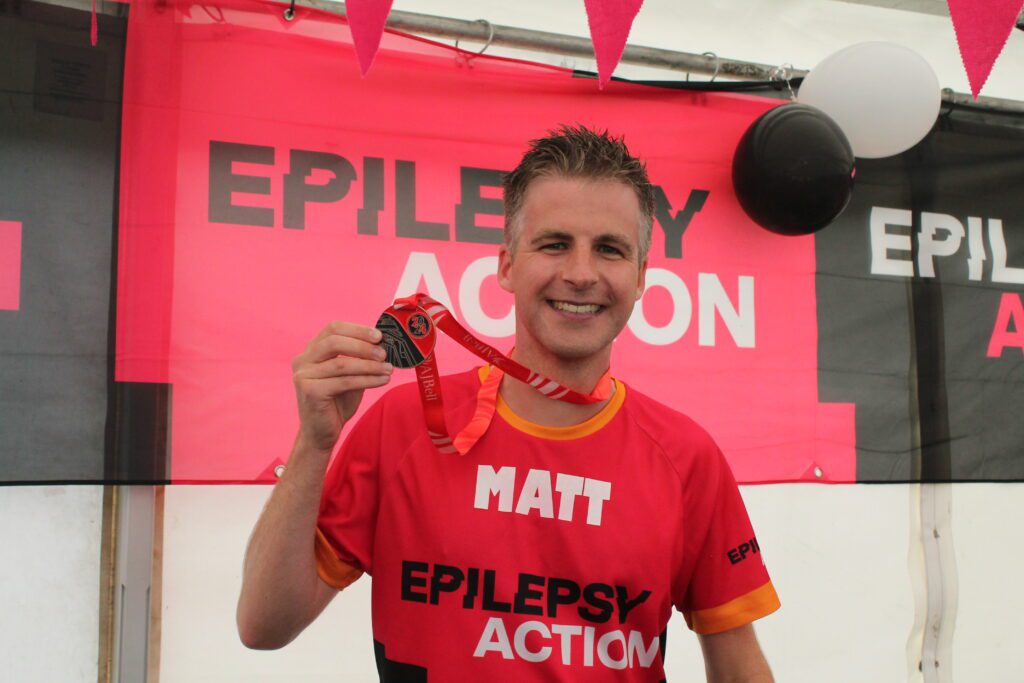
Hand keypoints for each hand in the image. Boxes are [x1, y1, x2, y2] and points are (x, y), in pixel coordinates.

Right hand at [291, 321, 392, 453]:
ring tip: (388, 368)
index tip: (379, 335)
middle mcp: (303, 360)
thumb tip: (384, 345)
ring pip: (341, 363)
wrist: (321, 434)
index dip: (357, 329)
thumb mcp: (349, 375)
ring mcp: (303, 375)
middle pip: (334, 341)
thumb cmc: (336, 403)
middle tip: (384, 353)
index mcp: (311, 351)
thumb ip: (359, 359)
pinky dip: (367, 379)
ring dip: (369, 365)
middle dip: (363, 345)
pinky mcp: (310, 391)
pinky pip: (344, 381)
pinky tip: (382, 380)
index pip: (333, 329)